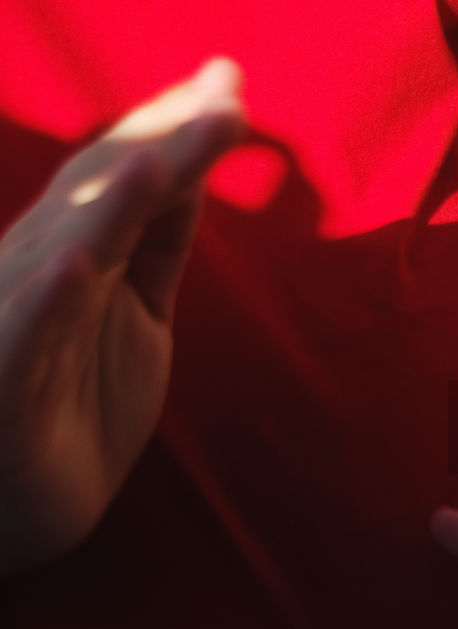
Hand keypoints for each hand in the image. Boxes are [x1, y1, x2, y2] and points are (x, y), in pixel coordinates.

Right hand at [0, 59, 244, 570]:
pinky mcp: (5, 391)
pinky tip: (80, 267)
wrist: (20, 508)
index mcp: (76, 253)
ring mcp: (16, 329)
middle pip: (102, 199)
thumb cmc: (75, 397)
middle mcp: (39, 274)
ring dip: (110, 206)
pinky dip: (47, 303)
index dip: (177, 131)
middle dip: (164, 146)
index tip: (231, 85)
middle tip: (227, 98)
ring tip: (157, 158)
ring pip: (64, 258)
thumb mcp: (136, 307)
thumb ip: (157, 240)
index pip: (127, 178)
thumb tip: (191, 163)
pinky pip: (25, 342)